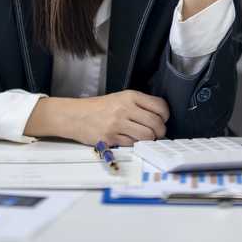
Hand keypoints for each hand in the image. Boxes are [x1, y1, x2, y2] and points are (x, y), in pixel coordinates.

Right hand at [27, 91, 168, 146]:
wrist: (75, 115)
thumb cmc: (98, 108)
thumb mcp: (119, 98)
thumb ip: (139, 105)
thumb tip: (159, 118)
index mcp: (130, 96)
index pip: (159, 106)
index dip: (165, 116)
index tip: (163, 120)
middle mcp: (125, 108)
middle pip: (155, 123)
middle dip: (160, 131)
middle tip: (157, 134)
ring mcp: (117, 123)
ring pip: (146, 136)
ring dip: (149, 140)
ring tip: (145, 139)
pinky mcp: (111, 137)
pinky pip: (132, 144)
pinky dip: (134, 144)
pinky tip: (130, 141)